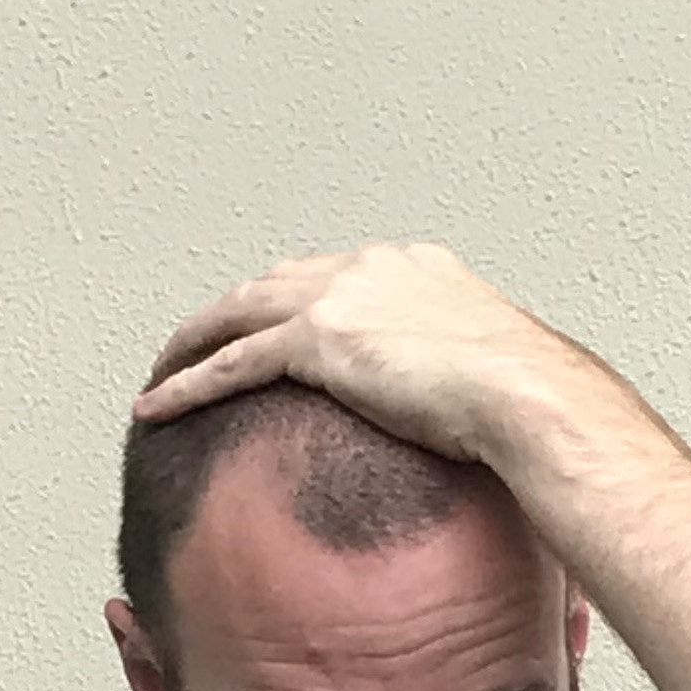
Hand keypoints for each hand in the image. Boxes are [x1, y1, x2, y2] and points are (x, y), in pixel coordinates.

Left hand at [133, 241, 561, 471]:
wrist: (529, 396)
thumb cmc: (532, 401)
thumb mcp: (498, 376)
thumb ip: (467, 380)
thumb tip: (478, 421)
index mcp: (415, 269)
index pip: (333, 279)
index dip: (293, 304)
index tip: (273, 331)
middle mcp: (369, 269)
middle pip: (273, 285)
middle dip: (231, 316)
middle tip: (199, 346)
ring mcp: (337, 299)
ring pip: (236, 316)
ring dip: (192, 346)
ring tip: (162, 374)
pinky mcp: (315, 342)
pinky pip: (231, 365)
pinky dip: (189, 385)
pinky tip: (158, 407)